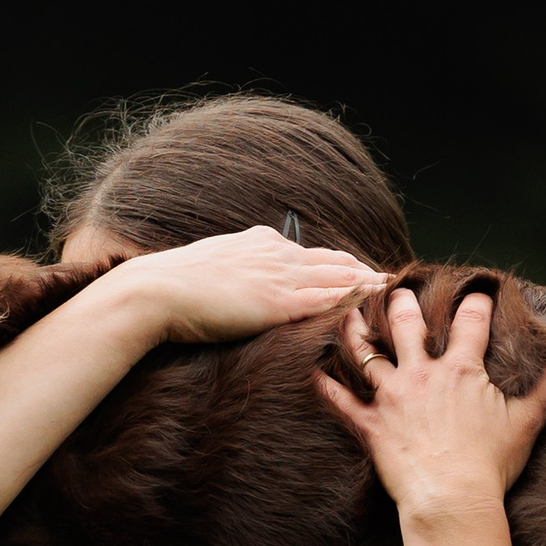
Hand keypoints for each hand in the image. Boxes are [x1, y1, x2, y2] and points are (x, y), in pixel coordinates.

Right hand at [103, 227, 385, 344]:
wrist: (155, 291)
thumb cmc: (172, 286)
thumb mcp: (209, 268)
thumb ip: (232, 270)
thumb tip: (237, 282)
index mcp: (259, 242)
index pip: (309, 252)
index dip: (337, 262)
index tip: (357, 269)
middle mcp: (275, 253)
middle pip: (332, 260)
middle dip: (362, 270)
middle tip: (389, 279)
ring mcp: (278, 277)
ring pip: (336, 277)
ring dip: (366, 283)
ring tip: (390, 291)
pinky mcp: (277, 302)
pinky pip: (325, 299)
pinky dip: (351, 299)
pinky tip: (370, 302)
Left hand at [316, 290, 545, 519]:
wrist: (453, 500)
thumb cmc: (490, 464)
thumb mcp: (527, 422)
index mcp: (460, 369)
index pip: (469, 322)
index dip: (474, 303)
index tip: (477, 291)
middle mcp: (422, 374)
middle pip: (407, 324)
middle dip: (402, 301)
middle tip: (396, 288)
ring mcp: (392, 397)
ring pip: (366, 352)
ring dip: (356, 330)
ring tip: (350, 313)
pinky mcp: (370, 425)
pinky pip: (340, 400)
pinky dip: (325, 385)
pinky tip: (314, 371)